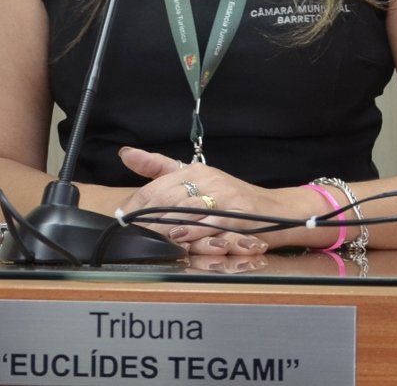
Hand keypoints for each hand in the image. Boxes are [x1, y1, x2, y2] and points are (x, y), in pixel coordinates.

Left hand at [115, 146, 270, 255]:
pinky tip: (181, 241)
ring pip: (187, 212)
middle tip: (132, 232)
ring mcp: (225, 198)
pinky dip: (194, 235)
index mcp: (195, 171)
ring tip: (150, 239)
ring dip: (166, 228)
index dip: (137, 203)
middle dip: (147, 218)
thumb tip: (126, 154)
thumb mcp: (196, 179)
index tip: (122, 216)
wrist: (274, 210)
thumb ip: (159, 169)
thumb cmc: (231, 198)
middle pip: (168, 199)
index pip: (158, 185)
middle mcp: (209, 180)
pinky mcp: (238, 215)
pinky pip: (211, 226)